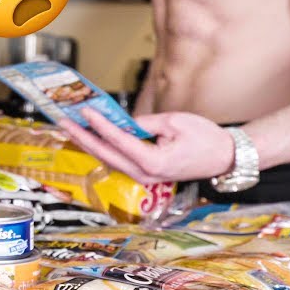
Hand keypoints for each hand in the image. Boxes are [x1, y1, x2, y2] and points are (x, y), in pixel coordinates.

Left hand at [57, 110, 236, 185]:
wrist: (226, 157)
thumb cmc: (205, 138)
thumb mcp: (175, 122)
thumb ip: (144, 123)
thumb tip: (122, 122)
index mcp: (153, 163)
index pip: (118, 141)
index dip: (99, 125)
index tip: (84, 111)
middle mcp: (146, 175)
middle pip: (106, 155)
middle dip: (82, 137)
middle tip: (63, 122)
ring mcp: (145, 178)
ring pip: (109, 160)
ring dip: (89, 143)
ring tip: (71, 127)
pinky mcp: (146, 174)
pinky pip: (119, 161)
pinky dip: (104, 148)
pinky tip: (92, 136)